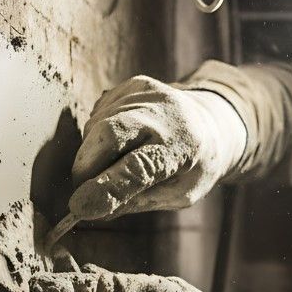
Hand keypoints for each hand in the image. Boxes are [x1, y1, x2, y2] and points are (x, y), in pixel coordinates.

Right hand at [68, 76, 246, 220]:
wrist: (213, 123)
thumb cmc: (194, 167)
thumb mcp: (179, 195)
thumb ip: (138, 200)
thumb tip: (89, 205)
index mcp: (184, 147)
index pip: (139, 167)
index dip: (106, 187)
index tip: (79, 207)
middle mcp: (165, 113)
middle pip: (109, 133)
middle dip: (85, 167)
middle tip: (84, 191)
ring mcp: (148, 93)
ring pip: (97, 126)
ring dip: (92, 155)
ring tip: (116, 165)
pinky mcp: (133, 85)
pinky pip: (98, 115)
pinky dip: (98, 136)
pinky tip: (122, 143)